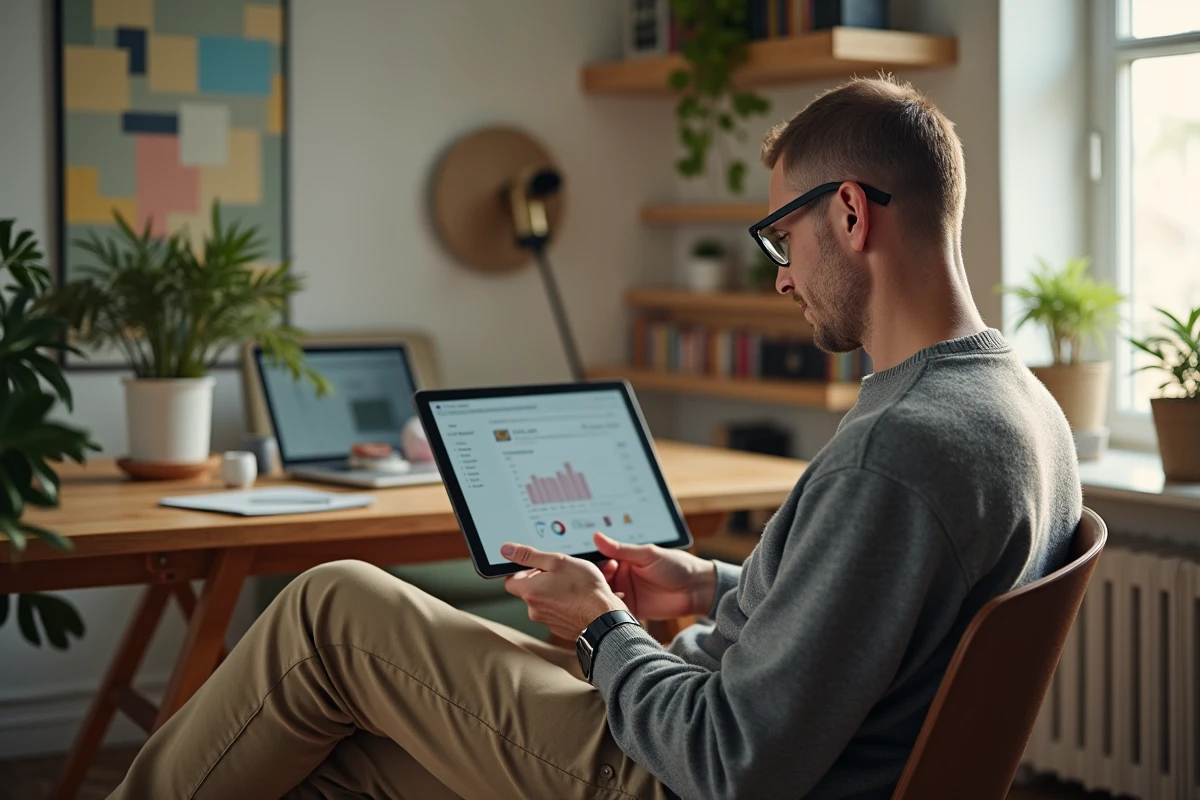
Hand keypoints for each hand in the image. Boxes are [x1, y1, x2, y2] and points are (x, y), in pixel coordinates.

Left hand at [501, 542, 627, 639]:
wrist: (606, 619)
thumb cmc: (585, 589)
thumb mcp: (558, 561)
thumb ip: (529, 555)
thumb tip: (506, 550)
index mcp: (530, 591)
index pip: (511, 580)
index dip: (525, 570)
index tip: (540, 567)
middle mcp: (535, 610)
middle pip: (532, 589)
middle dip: (547, 579)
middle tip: (566, 572)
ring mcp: (548, 621)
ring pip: (549, 600)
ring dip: (560, 590)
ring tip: (580, 583)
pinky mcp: (561, 628)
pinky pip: (561, 611)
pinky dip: (569, 603)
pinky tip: (584, 597)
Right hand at [593, 532, 716, 619]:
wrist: (697, 589)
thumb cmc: (677, 566)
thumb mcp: (648, 555)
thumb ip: (621, 549)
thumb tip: (597, 536)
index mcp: (625, 561)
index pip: (602, 563)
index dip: (598, 567)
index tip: (604, 569)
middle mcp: (623, 577)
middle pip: (600, 582)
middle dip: (597, 584)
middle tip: (602, 586)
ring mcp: (628, 594)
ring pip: (606, 598)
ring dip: (603, 599)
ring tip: (607, 599)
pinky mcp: (633, 610)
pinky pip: (616, 612)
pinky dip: (611, 612)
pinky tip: (612, 611)